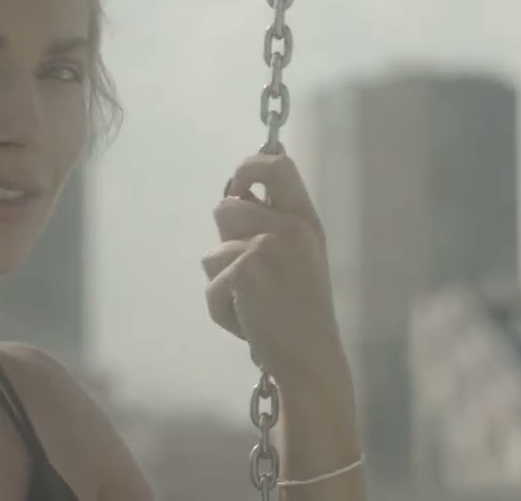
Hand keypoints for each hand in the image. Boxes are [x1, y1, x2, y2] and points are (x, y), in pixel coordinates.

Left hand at [204, 154, 345, 383]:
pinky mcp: (244, 270)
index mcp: (305, 219)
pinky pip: (211, 282)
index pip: (276, 164)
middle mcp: (289, 226)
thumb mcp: (297, 257)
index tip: (237, 190)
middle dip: (225, 241)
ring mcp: (266, 246)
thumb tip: (235, 197)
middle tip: (251, 275)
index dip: (248, 168)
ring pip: (212, 249)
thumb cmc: (300, 311)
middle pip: (225, 207)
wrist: (309, 357)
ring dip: (221, 280)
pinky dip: (221, 308)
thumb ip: (270, 225)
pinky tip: (248, 321)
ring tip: (251, 303)